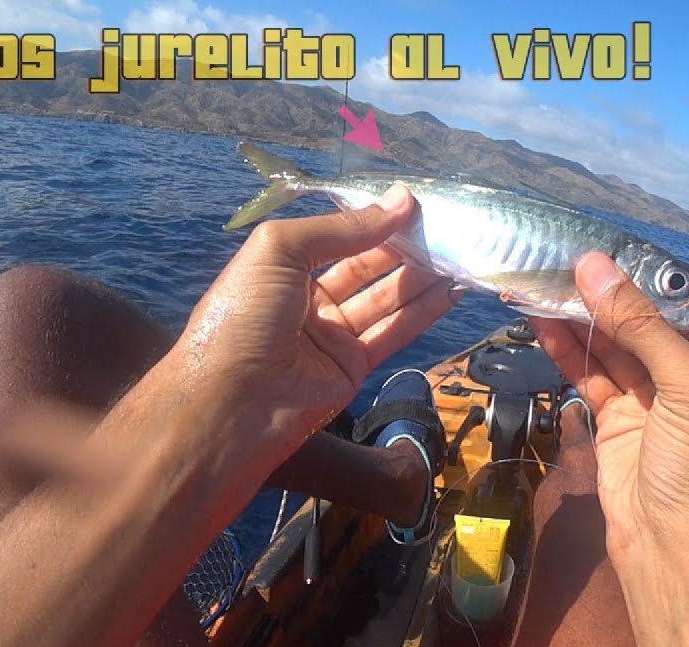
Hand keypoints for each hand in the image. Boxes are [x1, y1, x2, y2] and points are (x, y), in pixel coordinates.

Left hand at [175, 184, 460, 474]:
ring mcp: (331, 335)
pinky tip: (450, 289)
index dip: (373, 220)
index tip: (414, 204)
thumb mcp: (280, 251)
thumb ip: (342, 228)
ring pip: (386, 298)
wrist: (230, 402)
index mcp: (282, 268)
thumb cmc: (242, 316)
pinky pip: (394, 332)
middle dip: (404, 246)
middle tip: (446, 227)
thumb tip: (400, 201)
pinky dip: (423, 311)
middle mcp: (307, 299)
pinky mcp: (352, 368)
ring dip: (421, 276)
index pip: (337, 237)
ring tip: (458, 252)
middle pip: (367, 266)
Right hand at [531, 253, 688, 559]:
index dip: (641, 282)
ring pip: (610, 352)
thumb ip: (640, 325)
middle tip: (558, 264)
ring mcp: (650, 408)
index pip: (681, 311)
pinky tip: (541, 325)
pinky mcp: (615, 428)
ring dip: (577, 321)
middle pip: (641, 328)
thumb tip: (595, 266)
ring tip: (539, 286)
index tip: (601, 251)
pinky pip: (589, 380)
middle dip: (601, 299)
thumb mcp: (688, 384)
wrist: (680, 553)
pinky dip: (566, 352)